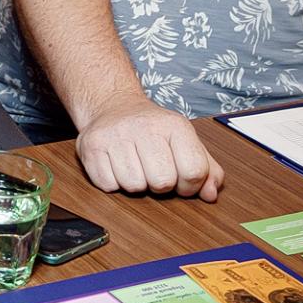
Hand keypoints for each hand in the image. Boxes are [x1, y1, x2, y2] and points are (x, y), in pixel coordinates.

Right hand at [75, 92, 222, 200]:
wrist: (113, 106)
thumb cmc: (153, 131)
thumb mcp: (185, 141)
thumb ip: (206, 169)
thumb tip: (210, 195)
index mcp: (174, 125)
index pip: (193, 171)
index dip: (190, 186)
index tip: (181, 180)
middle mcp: (144, 127)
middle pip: (162, 182)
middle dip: (160, 185)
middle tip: (154, 171)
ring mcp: (115, 135)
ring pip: (133, 186)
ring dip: (136, 184)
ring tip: (134, 166)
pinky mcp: (91, 146)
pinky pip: (108, 185)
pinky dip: (113, 183)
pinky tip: (116, 166)